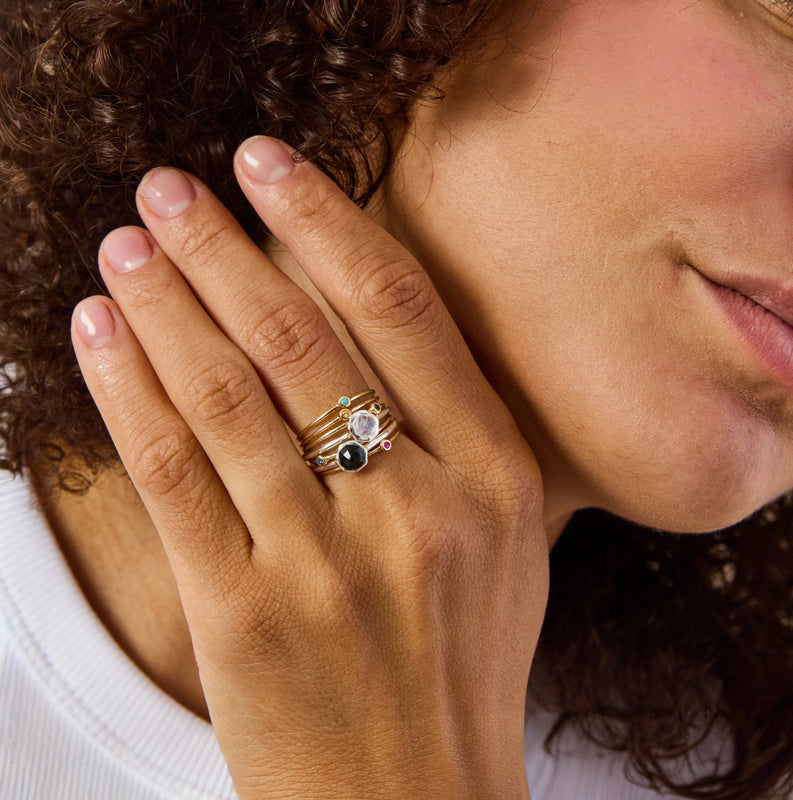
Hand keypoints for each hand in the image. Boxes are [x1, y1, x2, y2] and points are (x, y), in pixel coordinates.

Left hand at [71, 137, 548, 799]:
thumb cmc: (461, 666)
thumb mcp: (508, 548)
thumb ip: (463, 442)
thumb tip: (383, 333)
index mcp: (495, 478)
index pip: (401, 312)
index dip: (327, 223)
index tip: (269, 165)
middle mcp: (416, 505)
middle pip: (299, 338)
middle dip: (223, 246)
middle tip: (169, 186)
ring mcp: (326, 561)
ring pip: (225, 394)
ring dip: (162, 303)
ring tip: (124, 246)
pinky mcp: (243, 614)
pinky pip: (172, 474)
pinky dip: (127, 390)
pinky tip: (97, 332)